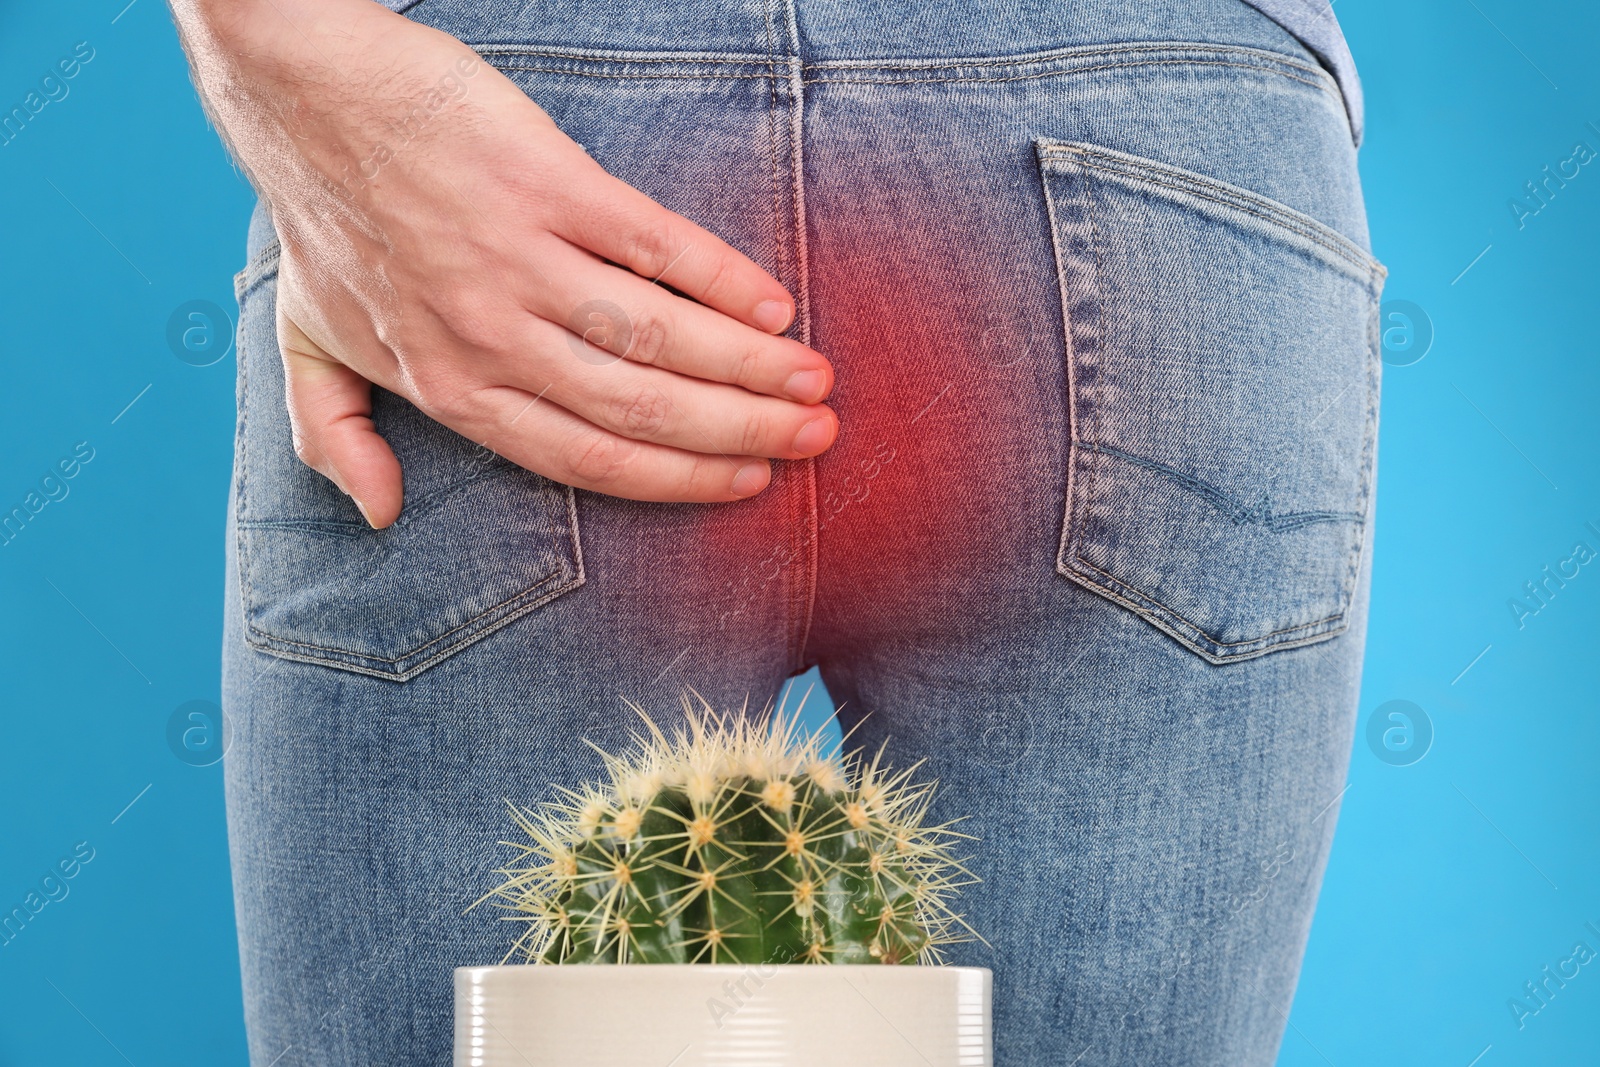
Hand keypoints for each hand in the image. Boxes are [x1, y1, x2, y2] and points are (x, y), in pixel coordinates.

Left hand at [172, 0, 836, 526]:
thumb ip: (336, 433)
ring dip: (748, 367)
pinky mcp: (545, 182)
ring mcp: (519, 259)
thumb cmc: (320, 217)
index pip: (585, 457)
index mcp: (448, 386)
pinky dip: (720, 279)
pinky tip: (772, 306)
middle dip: (739, 432)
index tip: (746, 482)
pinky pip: (651, 245)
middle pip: (639, 407)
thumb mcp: (306, 338)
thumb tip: (379, 514)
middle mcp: (490, 336)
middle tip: (813, 439)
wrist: (299, 89)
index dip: (676, 479)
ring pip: (656, 337)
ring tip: (813, 384)